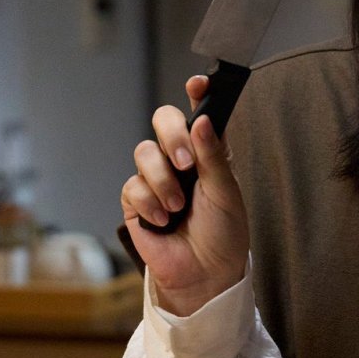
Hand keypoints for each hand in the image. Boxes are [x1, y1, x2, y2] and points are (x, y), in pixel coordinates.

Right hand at [120, 75, 249, 314]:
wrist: (205, 274)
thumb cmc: (223, 233)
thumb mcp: (226, 192)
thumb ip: (213, 155)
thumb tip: (202, 119)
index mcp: (208, 151)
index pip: (200, 112)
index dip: (197, 92)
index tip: (197, 83)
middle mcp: (180, 159)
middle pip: (163, 120)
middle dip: (171, 135)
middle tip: (186, 162)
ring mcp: (156, 178)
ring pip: (144, 152)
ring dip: (162, 180)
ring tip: (178, 207)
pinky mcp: (136, 201)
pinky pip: (132, 186)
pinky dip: (149, 202)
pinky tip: (163, 220)